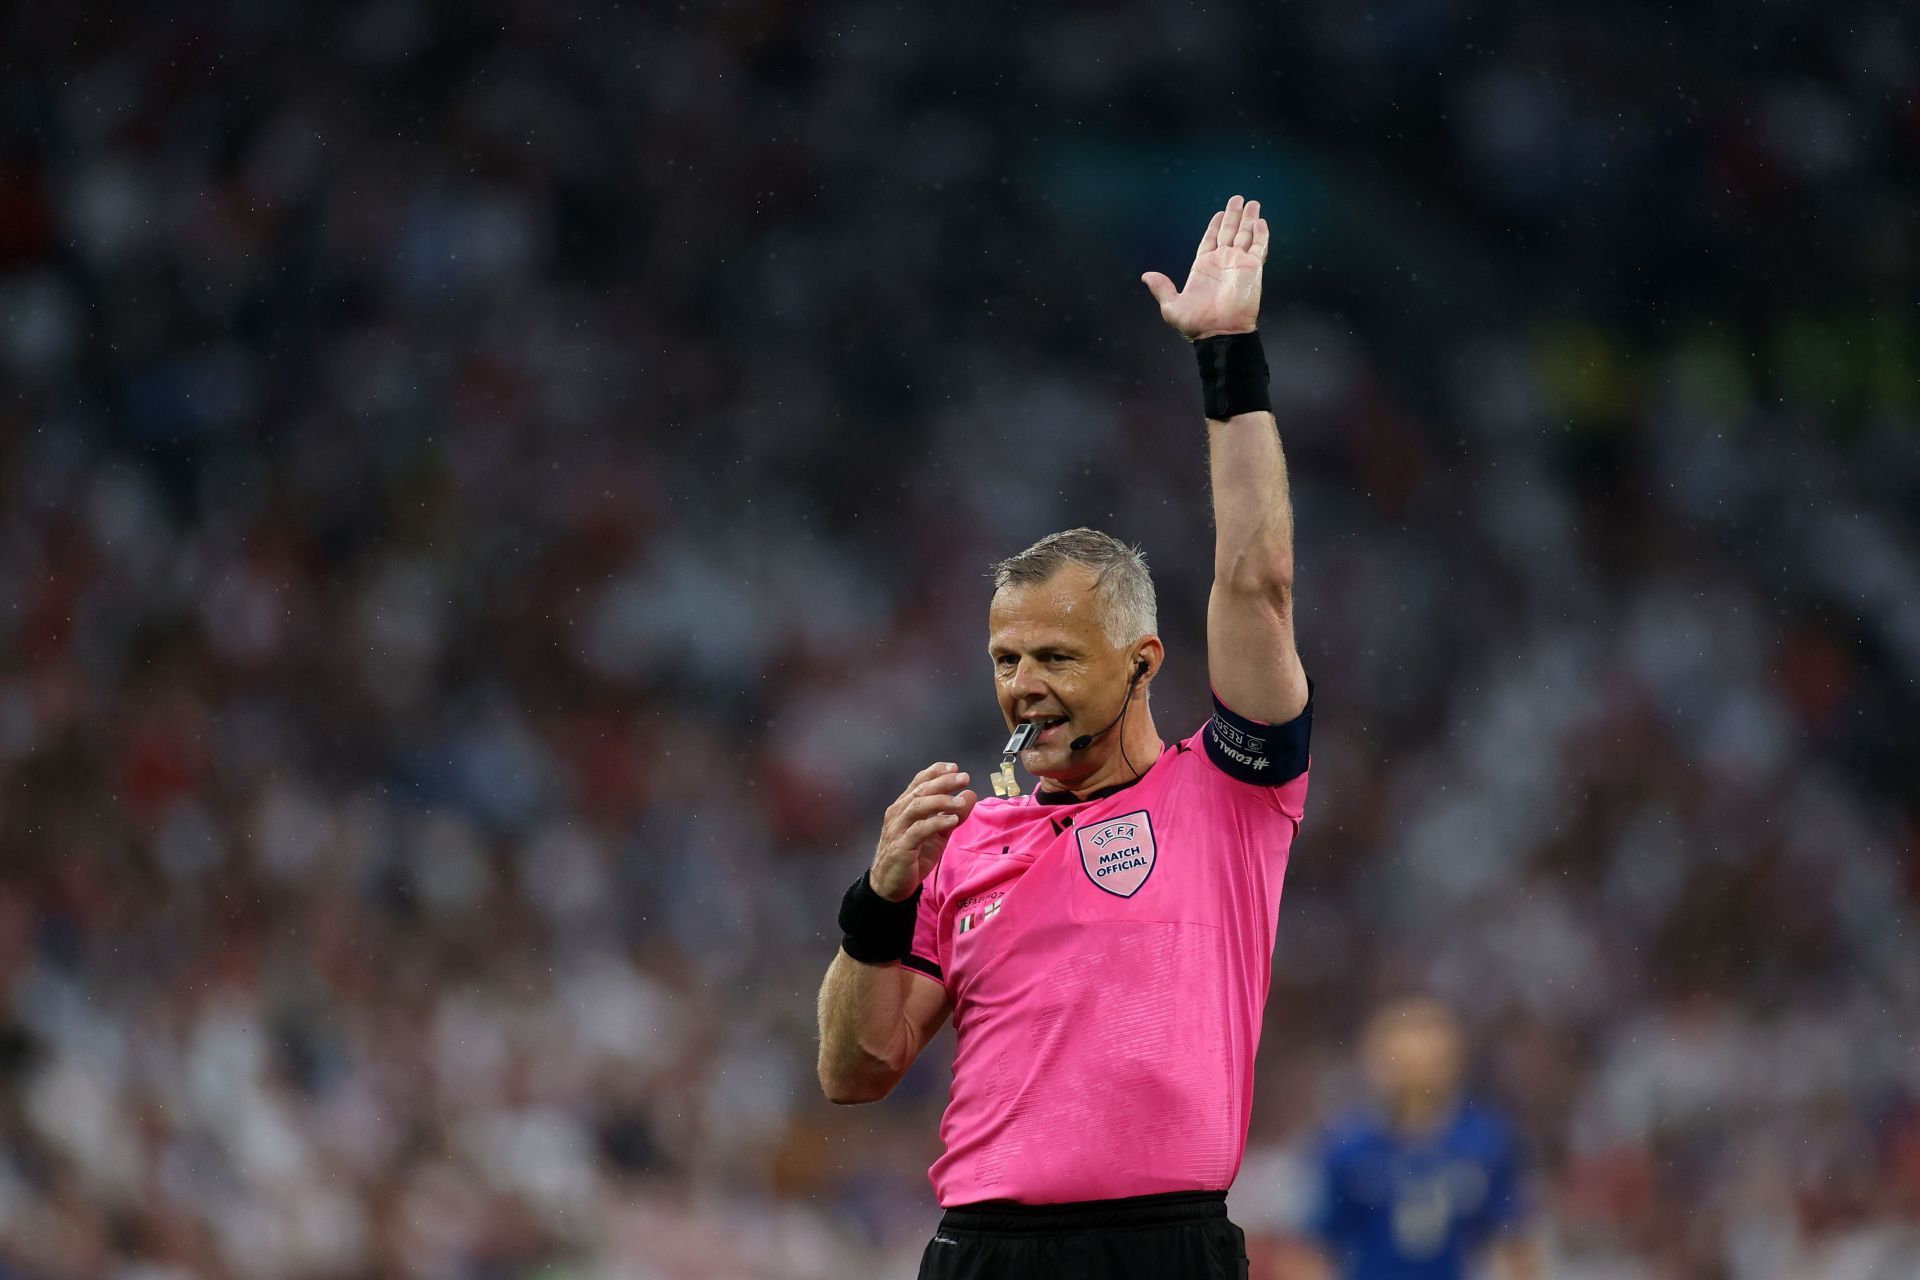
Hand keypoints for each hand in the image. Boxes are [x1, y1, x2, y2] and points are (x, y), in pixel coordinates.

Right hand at [869, 763, 977, 901]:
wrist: (890, 886)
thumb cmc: (913, 857)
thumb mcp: (938, 834)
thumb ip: (952, 815)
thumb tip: (970, 794)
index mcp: (904, 807)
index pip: (918, 783)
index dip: (935, 772)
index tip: (954, 767)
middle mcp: (898, 814)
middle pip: (920, 791)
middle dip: (943, 782)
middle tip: (963, 778)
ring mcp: (898, 829)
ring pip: (918, 807)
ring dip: (941, 801)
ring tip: (960, 801)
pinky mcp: (901, 847)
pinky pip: (919, 830)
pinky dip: (936, 822)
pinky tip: (952, 820)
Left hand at [1141, 194, 1268, 340]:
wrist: (1220, 332)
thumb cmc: (1196, 322)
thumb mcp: (1172, 306)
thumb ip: (1162, 288)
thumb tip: (1146, 276)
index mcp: (1203, 267)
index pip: (1210, 240)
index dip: (1215, 226)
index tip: (1219, 213)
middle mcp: (1222, 262)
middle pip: (1229, 232)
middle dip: (1234, 216)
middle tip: (1238, 199)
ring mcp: (1239, 263)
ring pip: (1246, 235)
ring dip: (1249, 219)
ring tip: (1252, 203)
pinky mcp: (1253, 268)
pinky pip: (1259, 247)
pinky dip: (1261, 234)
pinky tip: (1260, 221)